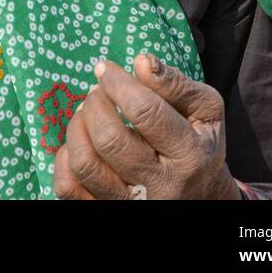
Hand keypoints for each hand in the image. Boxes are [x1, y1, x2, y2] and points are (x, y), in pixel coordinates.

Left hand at [53, 52, 242, 199]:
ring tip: (86, 112)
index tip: (104, 69)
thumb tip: (140, 61)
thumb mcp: (205, 110)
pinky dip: (65, 159)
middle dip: (96, 103)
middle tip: (97, 91)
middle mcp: (161, 187)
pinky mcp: (108, 211)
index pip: (145, 112)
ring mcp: (133, 205)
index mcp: (189, 155)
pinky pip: (70, 190)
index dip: (118, 83)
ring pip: (87, 165)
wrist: (202, 197)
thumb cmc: (200, 143)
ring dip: (78, 127)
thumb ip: (176, 83)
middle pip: (110, 140)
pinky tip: (80, 141)